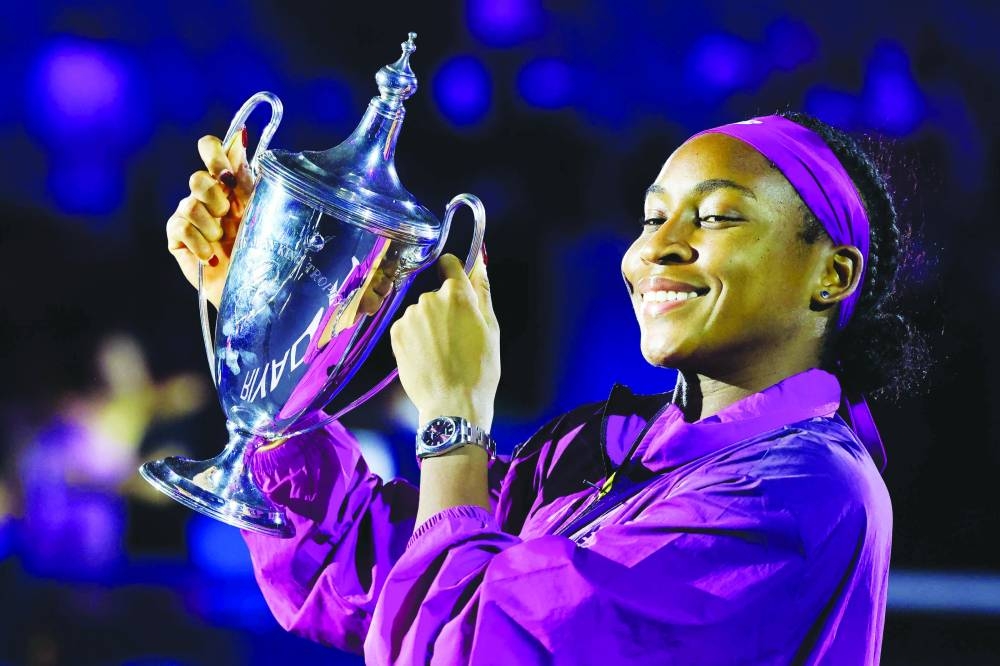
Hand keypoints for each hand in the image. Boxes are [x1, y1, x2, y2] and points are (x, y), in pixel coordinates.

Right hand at [166, 130, 253, 307]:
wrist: (254, 288)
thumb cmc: (262, 248)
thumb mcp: (261, 207)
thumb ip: (247, 176)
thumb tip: (240, 136)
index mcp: (230, 184)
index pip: (211, 149)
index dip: (213, 153)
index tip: (226, 172)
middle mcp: (208, 196)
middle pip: (197, 177)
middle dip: (215, 196)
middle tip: (229, 215)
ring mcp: (190, 216)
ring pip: (189, 203)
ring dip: (211, 224)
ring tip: (224, 240)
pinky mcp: (177, 238)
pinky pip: (180, 226)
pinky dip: (199, 242)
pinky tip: (210, 256)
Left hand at [389, 252, 499, 431]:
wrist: (452, 404)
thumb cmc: (479, 369)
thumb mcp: (491, 328)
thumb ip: (483, 290)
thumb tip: (480, 263)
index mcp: (457, 295)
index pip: (450, 263)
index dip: (455, 272)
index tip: (458, 285)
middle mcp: (429, 299)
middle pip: (436, 293)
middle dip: (445, 308)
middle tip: (457, 336)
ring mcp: (409, 316)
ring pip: (421, 312)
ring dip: (429, 324)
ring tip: (442, 351)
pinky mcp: (396, 333)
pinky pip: (407, 326)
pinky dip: (415, 337)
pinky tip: (427, 355)